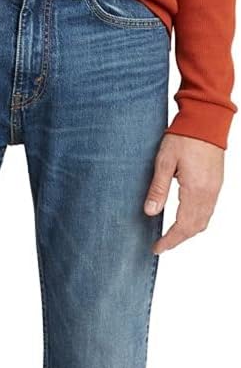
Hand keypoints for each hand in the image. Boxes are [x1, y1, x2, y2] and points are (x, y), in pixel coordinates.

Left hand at [144, 134, 223, 253]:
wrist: (206, 119)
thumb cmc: (184, 136)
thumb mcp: (164, 162)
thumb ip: (158, 189)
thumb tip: (150, 212)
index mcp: (195, 190)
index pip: (182, 226)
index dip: (169, 240)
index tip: (157, 248)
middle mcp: (208, 193)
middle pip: (195, 228)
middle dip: (178, 240)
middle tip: (161, 245)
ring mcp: (215, 189)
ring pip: (203, 221)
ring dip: (188, 232)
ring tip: (171, 236)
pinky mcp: (216, 183)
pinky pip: (208, 210)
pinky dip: (196, 221)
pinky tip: (185, 219)